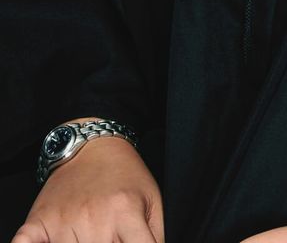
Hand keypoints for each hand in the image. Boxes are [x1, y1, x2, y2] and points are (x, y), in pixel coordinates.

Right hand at [10, 136, 163, 242]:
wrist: (91, 146)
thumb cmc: (123, 175)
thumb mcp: (151, 201)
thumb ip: (154, 238)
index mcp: (125, 212)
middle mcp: (94, 218)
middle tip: (108, 235)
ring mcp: (63, 221)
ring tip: (87, 234)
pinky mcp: (38, 222)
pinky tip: (49, 242)